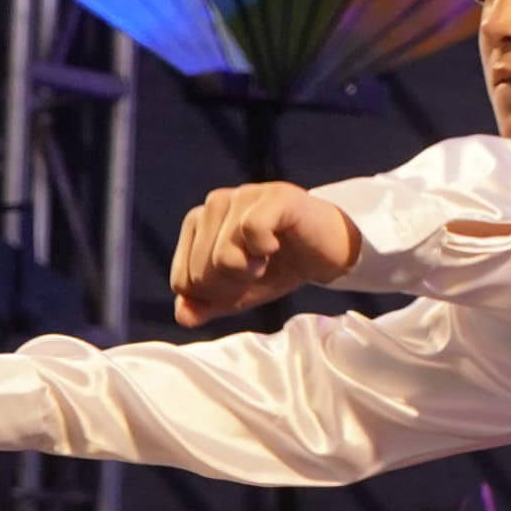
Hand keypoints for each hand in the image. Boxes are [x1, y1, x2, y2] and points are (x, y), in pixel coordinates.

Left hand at [170, 183, 359, 325]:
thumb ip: (206, 304)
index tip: (240, 283)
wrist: (329, 251)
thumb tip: (182, 316)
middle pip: (200, 272)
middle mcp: (215, 203)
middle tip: (258, 272)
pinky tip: (276, 247)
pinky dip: (264, 250)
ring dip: (249, 271)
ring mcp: (244, 195)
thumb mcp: (239, 293)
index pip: (182, 281)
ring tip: (267, 260)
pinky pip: (251, 230)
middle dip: (231, 287)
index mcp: (198, 223)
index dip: (214, 297)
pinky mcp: (275, 196)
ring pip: (222, 255)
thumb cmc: (280, 267)